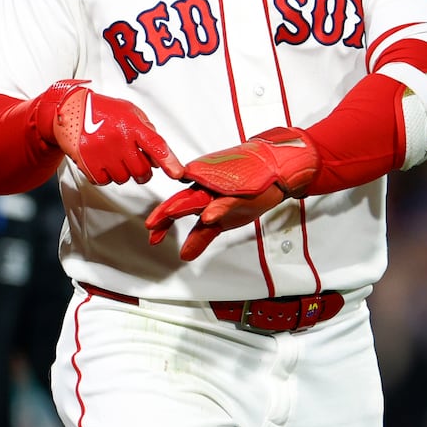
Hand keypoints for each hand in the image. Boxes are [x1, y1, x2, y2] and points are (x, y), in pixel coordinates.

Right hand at [44, 80, 185, 184]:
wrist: (70, 109)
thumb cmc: (103, 110)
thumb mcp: (130, 111)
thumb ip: (147, 131)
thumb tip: (160, 156)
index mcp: (132, 125)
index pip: (156, 145)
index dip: (169, 161)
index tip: (178, 173)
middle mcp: (118, 139)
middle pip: (142, 170)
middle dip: (143, 172)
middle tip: (136, 164)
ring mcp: (103, 152)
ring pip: (124, 178)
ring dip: (123, 173)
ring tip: (114, 157)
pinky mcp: (87, 162)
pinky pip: (104, 181)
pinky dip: (105, 176)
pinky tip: (101, 161)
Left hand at [145, 127, 319, 259]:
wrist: (275, 170)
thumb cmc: (250, 194)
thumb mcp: (224, 222)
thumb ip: (202, 237)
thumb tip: (184, 255)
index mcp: (202, 198)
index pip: (177, 210)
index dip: (163, 225)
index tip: (152, 238)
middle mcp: (208, 189)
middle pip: (181, 201)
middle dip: (165, 214)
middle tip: (151, 226)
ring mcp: (222, 185)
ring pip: (199, 196)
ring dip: (183, 206)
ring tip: (169, 214)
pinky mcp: (238, 184)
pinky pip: (227, 199)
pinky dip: (218, 208)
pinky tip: (209, 215)